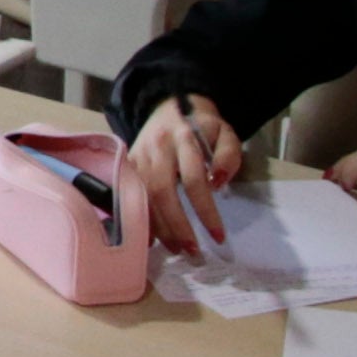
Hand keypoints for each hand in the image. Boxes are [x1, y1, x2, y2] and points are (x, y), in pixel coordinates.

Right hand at [129, 97, 238, 254]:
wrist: (169, 105)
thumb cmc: (202, 126)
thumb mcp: (225, 133)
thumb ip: (229, 155)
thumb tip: (219, 183)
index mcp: (184, 138)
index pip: (194, 180)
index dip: (206, 211)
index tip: (218, 236)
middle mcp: (157, 147)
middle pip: (163, 192)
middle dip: (178, 226)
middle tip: (192, 251)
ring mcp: (138, 155)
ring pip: (144, 196)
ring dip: (159, 227)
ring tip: (175, 248)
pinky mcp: (127, 163)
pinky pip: (130, 195)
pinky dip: (139, 218)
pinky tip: (150, 238)